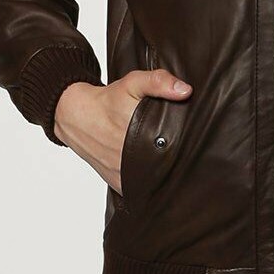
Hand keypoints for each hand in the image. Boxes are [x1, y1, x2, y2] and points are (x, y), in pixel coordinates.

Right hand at [53, 68, 192, 194]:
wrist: (77, 117)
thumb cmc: (108, 101)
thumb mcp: (133, 83)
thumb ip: (158, 82)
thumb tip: (185, 90)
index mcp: (142, 136)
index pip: (178, 150)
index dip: (190, 148)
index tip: (197, 144)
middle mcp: (133, 160)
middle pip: (169, 168)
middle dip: (180, 162)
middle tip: (189, 154)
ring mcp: (126, 176)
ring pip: (157, 183)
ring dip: (167, 176)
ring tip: (177, 165)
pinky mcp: (120, 184)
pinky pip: (143, 190)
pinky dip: (152, 185)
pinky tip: (159, 174)